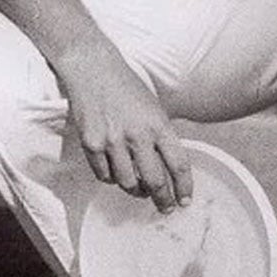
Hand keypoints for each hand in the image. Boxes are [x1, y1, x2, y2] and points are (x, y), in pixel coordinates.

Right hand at [59, 44, 192, 211]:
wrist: (94, 69)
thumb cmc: (127, 87)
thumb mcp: (154, 108)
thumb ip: (161, 135)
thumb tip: (170, 166)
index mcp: (159, 124)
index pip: (178, 163)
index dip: (185, 187)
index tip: (186, 200)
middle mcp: (138, 135)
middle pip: (155, 181)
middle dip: (163, 200)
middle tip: (166, 207)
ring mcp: (113, 141)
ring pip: (128, 183)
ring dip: (137, 192)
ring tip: (141, 191)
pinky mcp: (91, 144)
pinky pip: (104, 175)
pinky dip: (112, 179)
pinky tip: (117, 174)